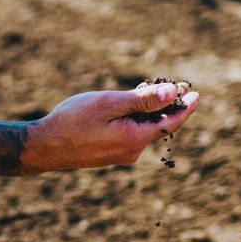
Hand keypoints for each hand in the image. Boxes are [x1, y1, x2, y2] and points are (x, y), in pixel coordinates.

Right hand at [28, 82, 199, 170]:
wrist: (44, 147)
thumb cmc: (73, 121)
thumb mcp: (110, 104)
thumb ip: (142, 100)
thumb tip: (172, 94)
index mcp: (136, 139)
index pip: (171, 122)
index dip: (186, 107)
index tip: (195, 94)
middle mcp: (132, 152)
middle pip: (158, 126)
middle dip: (167, 105)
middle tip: (174, 85)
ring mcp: (120, 156)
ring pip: (142, 130)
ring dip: (147, 112)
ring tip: (147, 91)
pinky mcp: (108, 156)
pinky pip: (129, 136)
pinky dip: (134, 121)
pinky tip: (126, 109)